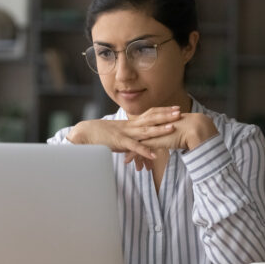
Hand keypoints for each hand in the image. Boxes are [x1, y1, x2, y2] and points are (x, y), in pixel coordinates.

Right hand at [66, 106, 181, 159]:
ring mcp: (125, 134)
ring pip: (145, 130)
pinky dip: (145, 151)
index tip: (176, 108)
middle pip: (151, 118)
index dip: (163, 111)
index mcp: (131, 123)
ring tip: (173, 128)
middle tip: (180, 112)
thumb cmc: (100, 135)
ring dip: (159, 129)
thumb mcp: (119, 134)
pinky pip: (134, 147)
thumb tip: (140, 140)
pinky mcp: (119, 143)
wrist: (84, 133)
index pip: (150, 114)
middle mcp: (130, 126)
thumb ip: (131, 136)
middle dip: (166, 115)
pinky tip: (154, 155)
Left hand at [124, 113, 218, 168]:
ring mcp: (151, 133)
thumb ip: (177, 133)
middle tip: (123, 148)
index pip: (146, 127)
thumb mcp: (181, 131)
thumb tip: (180, 136)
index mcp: (160, 122)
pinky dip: (132, 156)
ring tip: (124, 158)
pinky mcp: (151, 141)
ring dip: (129, 150)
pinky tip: (126, 162)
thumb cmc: (192, 130)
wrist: (195, 129)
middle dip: (131, 142)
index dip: (140, 134)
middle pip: (138, 134)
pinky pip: (138, 149)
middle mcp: (154, 126)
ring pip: (136, 142)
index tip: (134, 139)